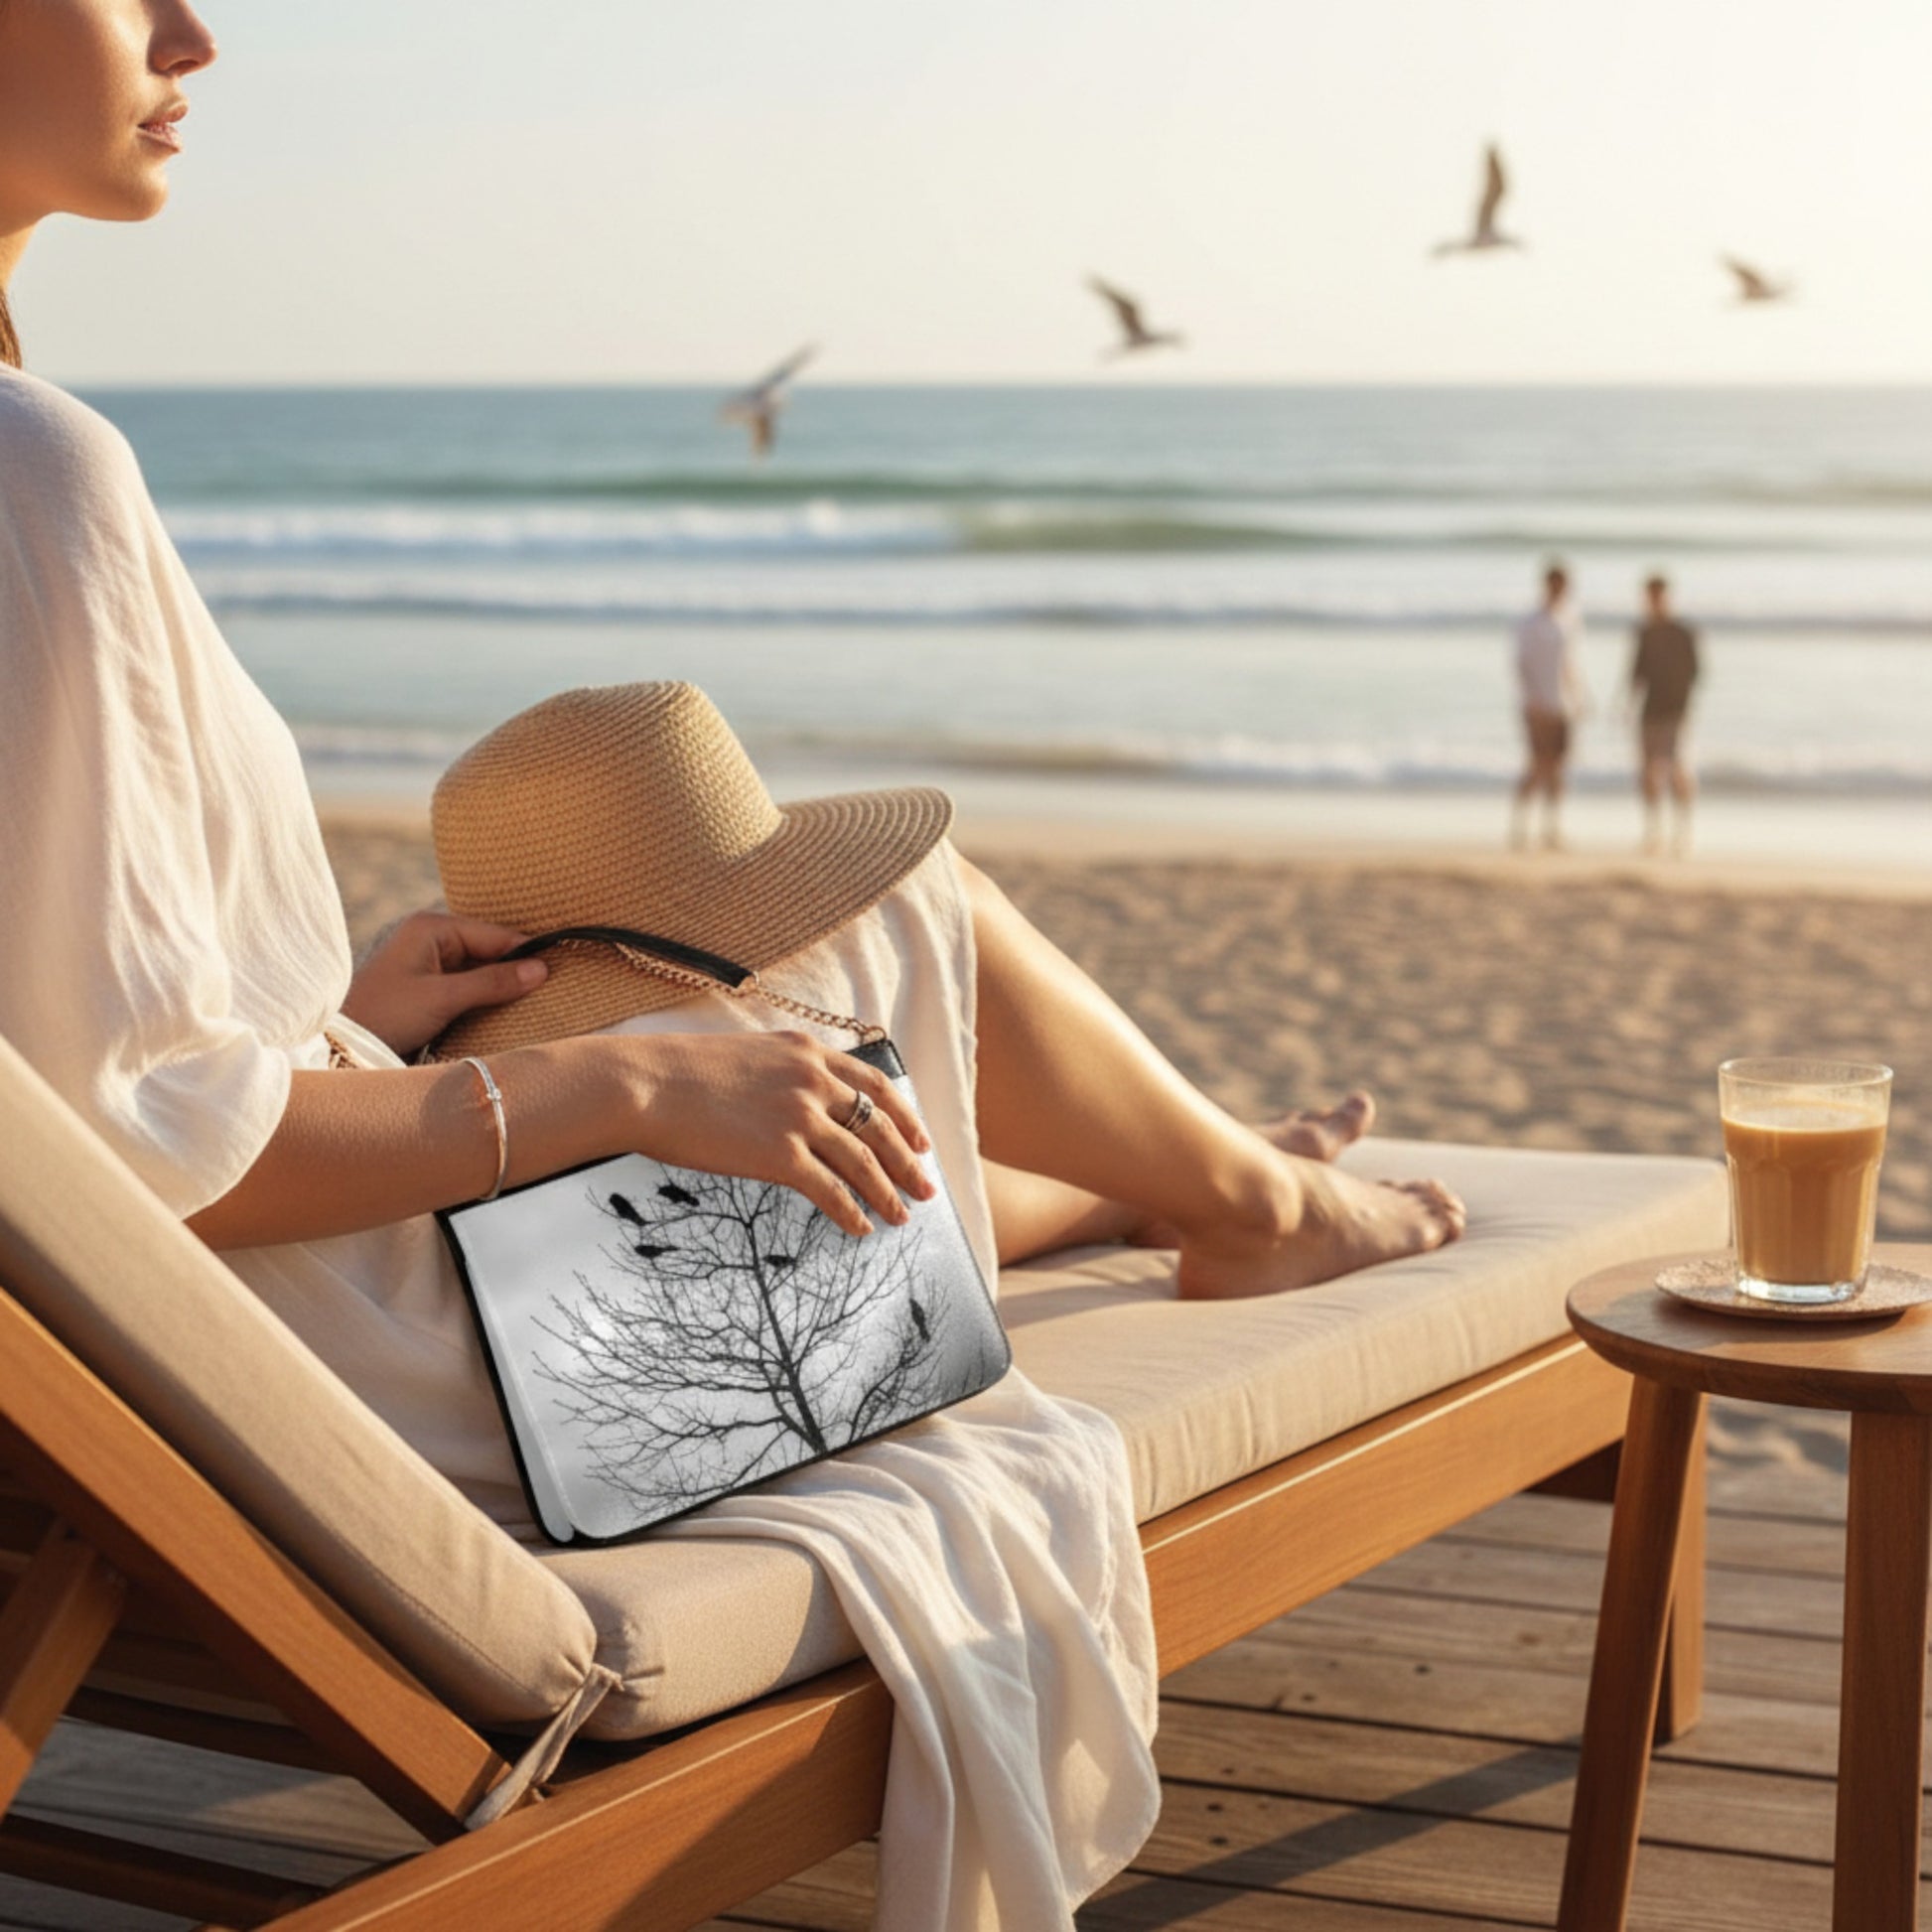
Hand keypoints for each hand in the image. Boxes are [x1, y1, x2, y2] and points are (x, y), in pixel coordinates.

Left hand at [342, 911, 548, 1057]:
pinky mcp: (428, 988)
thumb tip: (541, 970)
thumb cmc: (386, 1015)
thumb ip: (492, 982)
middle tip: (554, 985)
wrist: (341, 1048)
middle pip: (489, 949)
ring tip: (536, 998)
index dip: (526, 951)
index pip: (493, 934)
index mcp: (430, 927)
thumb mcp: (442, 998)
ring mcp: (429, 963)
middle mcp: (430, 939)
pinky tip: (507, 1009)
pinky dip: (486, 996)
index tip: (561, 967)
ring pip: (481, 969)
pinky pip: (468, 986)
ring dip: (501, 985)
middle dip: (515, 968)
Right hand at [621, 1029, 937, 1236]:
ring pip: (863, 1160)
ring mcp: (799, 1117)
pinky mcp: (781, 1153)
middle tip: (926, 1186)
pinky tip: (861, 1227)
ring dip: (888, 1191)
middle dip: (908, 1160)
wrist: (644, 1083)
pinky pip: (831, 1189)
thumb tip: (801, 1097)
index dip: (903, 1115)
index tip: (920, 1139)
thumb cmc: (679, 1072)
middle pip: (879, 1125)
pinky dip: (852, 1211)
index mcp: (806, 1052)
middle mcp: (812, 1080)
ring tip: (903, 1214)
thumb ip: (784, 1071)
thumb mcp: (747, 1054)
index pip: (873, 1082)